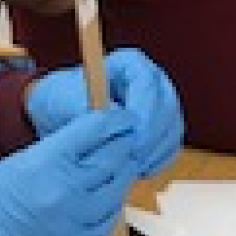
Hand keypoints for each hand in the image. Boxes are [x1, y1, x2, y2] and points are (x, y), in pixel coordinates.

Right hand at [0, 109, 140, 235]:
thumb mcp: (20, 162)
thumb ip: (59, 150)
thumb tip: (90, 138)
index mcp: (45, 162)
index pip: (95, 131)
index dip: (113, 120)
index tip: (120, 117)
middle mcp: (64, 190)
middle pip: (113, 157)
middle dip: (123, 142)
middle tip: (127, 136)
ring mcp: (74, 220)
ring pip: (118, 188)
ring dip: (122, 172)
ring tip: (119, 164)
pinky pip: (110, 219)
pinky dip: (113, 203)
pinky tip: (109, 196)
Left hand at [25, 48, 182, 176]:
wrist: (62, 117)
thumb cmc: (62, 101)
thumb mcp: (66, 99)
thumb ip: (88, 105)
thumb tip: (114, 115)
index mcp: (131, 64)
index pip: (148, 84)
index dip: (145, 112)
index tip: (133, 138)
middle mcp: (152, 81)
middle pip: (168, 106)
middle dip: (153, 135)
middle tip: (135, 158)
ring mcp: (161, 106)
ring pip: (173, 128)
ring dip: (157, 151)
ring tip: (133, 167)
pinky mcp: (163, 129)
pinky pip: (171, 146)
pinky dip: (159, 161)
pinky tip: (140, 171)